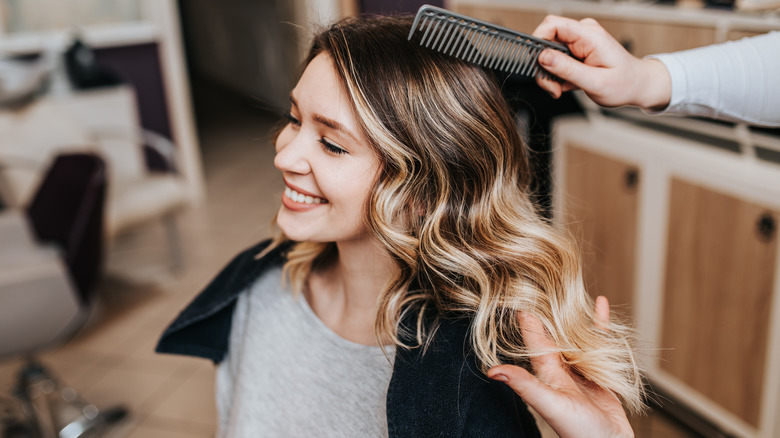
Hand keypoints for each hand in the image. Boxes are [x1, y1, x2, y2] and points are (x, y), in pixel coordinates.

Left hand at [487, 296, 633, 437]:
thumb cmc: (578, 431)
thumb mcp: (548, 403)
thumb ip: (523, 384)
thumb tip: (491, 370)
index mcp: (546, 370)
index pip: (533, 336)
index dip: (526, 314)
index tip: (517, 289)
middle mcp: (560, 367)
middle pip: (552, 330)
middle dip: (547, 308)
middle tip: (541, 280)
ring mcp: (579, 368)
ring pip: (574, 333)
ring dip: (572, 313)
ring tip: (568, 288)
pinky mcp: (599, 371)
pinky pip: (599, 340)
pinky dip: (599, 322)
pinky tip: (600, 304)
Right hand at [532, 15, 669, 110]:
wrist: (637, 85)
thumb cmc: (624, 83)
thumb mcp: (595, 82)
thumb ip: (567, 69)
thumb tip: (543, 57)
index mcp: (589, 36)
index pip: (553, 24)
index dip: (538, 40)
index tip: (535, 63)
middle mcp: (583, 34)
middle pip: (547, 41)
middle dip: (544, 66)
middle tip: (552, 87)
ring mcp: (579, 41)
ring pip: (548, 53)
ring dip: (550, 74)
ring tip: (561, 89)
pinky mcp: (576, 50)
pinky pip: (556, 59)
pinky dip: (556, 75)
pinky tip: (567, 84)